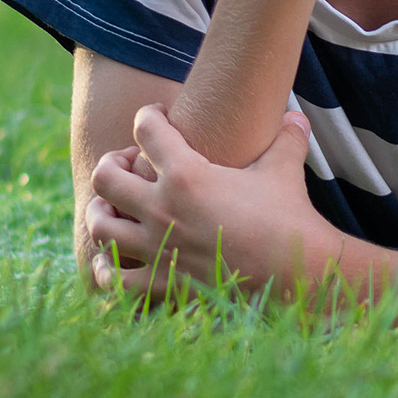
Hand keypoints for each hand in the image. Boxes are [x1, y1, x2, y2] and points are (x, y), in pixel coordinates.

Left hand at [87, 104, 327, 299]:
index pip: (148, 130)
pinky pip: (113, 278)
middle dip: (112, 164)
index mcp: (187, 175)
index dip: (148, 116)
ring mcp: (156, 248)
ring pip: (100, 225)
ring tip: (112, 207)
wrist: (294, 271)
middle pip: (106, 177)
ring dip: (101, 212)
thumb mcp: (285, 169)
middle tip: (129, 164)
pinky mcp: (161, 282)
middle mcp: (162, 209)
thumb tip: (296, 115)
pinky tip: (109, 261)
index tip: (157, 117)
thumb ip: (287, 138)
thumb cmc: (289, 216)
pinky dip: (104, 269)